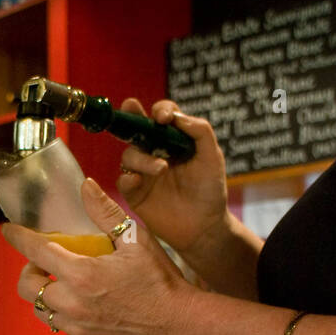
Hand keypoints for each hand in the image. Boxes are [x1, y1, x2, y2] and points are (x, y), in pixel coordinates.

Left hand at [3, 178, 196, 334]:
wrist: (180, 326)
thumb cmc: (161, 281)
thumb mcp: (136, 240)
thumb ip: (105, 213)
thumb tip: (86, 186)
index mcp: (82, 274)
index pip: (35, 251)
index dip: (18, 237)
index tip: (9, 230)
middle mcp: (73, 304)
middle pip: (27, 287)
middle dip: (29, 272)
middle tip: (44, 265)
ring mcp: (78, 328)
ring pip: (43, 311)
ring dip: (48, 296)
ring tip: (67, 286)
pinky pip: (66, 329)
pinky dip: (70, 316)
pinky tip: (90, 308)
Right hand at [117, 98, 231, 260]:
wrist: (204, 227)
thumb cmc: (210, 191)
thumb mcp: (212, 157)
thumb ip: (200, 132)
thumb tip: (176, 117)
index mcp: (174, 140)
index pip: (162, 115)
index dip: (160, 111)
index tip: (164, 118)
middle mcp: (155, 152)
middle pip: (136, 127)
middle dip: (131, 114)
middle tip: (131, 107)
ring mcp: (143, 172)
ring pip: (129, 154)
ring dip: (142, 157)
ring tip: (161, 169)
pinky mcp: (135, 193)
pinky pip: (123, 180)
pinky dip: (128, 177)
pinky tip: (139, 180)